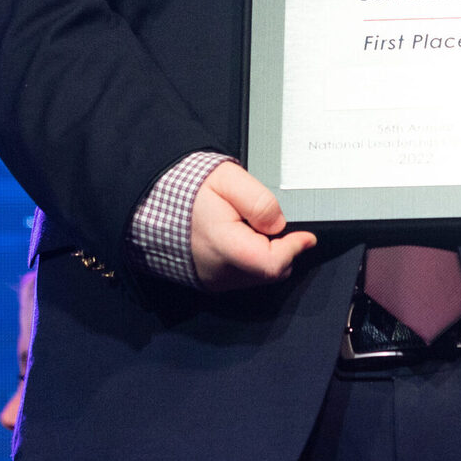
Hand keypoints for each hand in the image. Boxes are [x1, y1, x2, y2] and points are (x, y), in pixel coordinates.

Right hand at [188, 161, 315, 291]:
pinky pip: (243, 276)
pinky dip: (250, 260)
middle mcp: (219, 270)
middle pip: (270, 272)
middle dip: (282, 250)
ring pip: (259, 276)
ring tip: (249, 227)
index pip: (272, 263)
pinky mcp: (211, 282)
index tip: (307, 236)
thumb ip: (258, 200)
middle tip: (271, 225)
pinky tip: (240, 237)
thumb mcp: (227, 179)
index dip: (295, 249)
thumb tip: (279, 224)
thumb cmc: (188, 190)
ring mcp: (214, 280)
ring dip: (266, 255)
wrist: (154, 203)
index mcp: (223, 246)